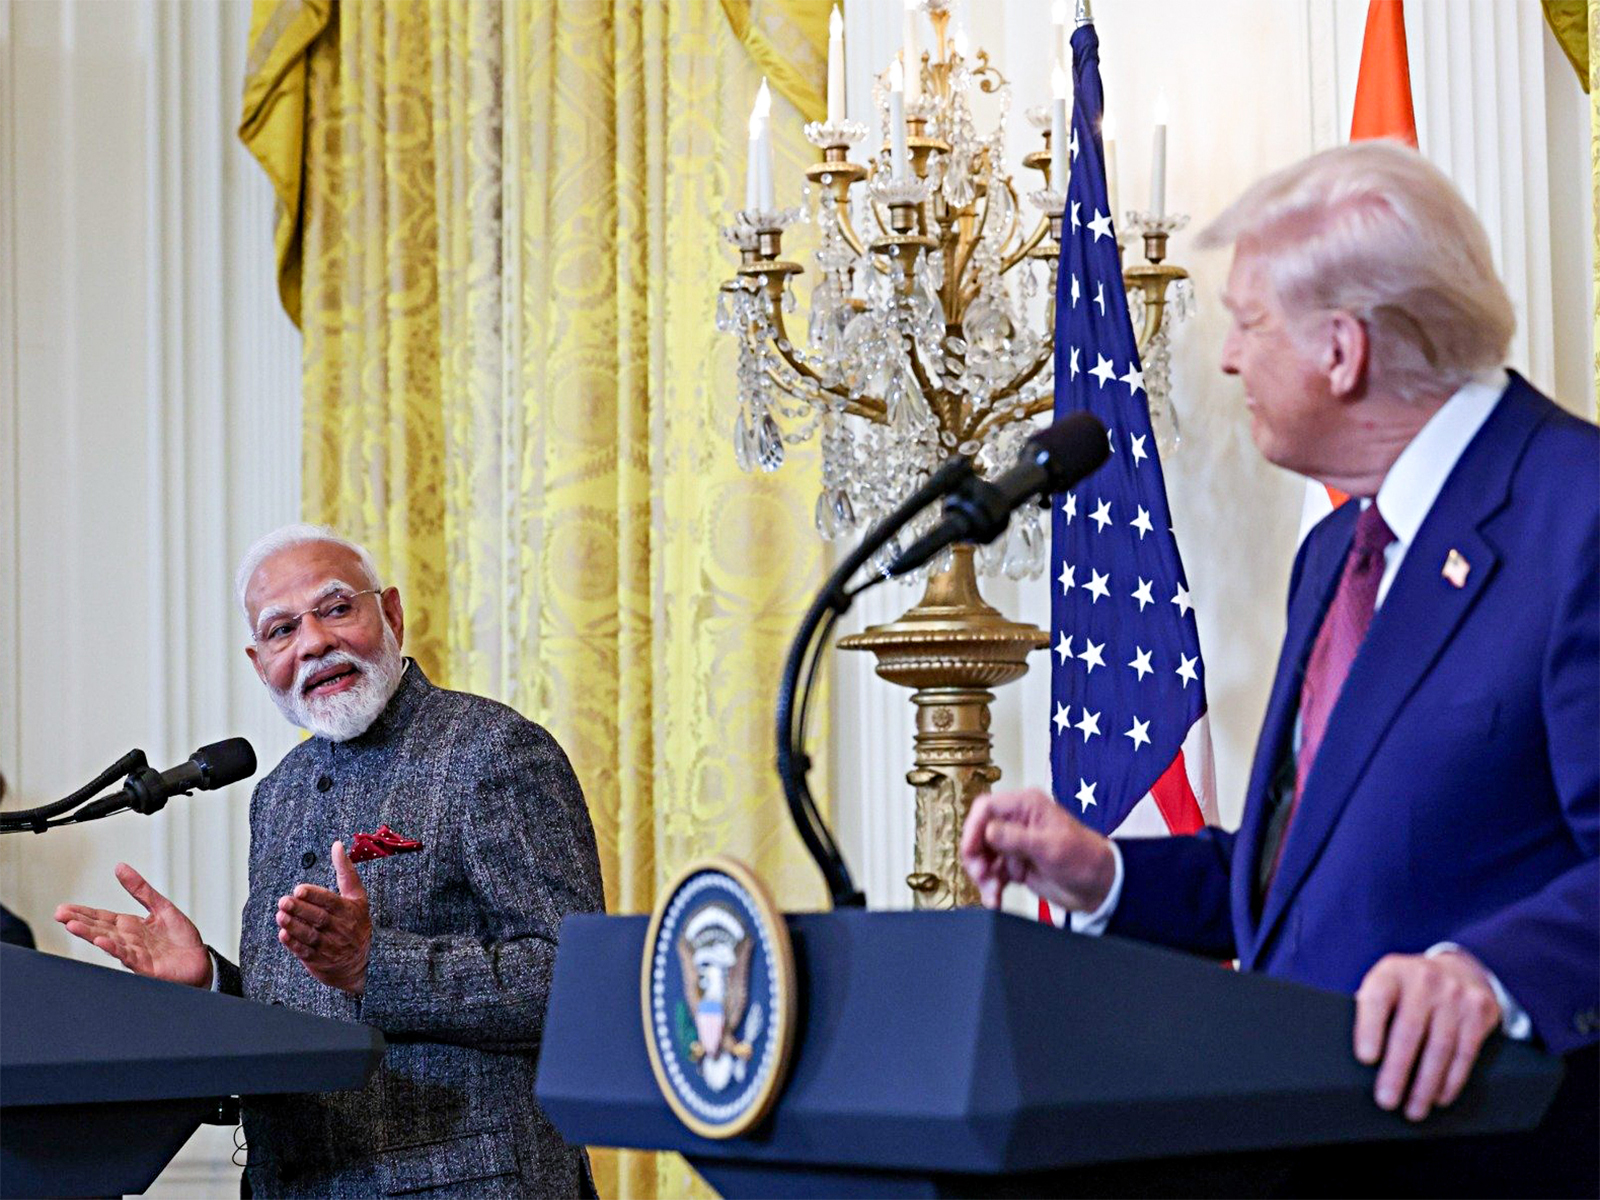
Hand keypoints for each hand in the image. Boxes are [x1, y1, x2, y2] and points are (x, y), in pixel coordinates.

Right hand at [54, 863, 211, 986]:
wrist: (199, 961)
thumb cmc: (180, 937)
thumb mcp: (161, 906)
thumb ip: (140, 889)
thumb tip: (120, 867)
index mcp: (130, 926)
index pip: (101, 918)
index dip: (83, 913)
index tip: (63, 908)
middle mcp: (128, 940)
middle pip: (100, 929)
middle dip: (79, 922)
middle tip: (59, 915)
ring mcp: (135, 954)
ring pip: (109, 942)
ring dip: (90, 934)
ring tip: (73, 926)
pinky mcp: (146, 966)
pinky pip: (128, 957)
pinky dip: (114, 949)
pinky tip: (101, 942)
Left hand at [276, 840, 370, 994]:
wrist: (363, 962)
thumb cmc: (356, 923)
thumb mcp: (357, 896)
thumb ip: (346, 871)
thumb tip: (337, 845)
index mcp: (349, 910)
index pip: (331, 901)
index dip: (315, 895)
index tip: (299, 889)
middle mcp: (341, 929)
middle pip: (319, 918)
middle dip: (300, 909)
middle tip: (283, 901)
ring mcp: (331, 946)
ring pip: (310, 936)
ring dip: (294, 926)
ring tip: (280, 916)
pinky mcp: (320, 960)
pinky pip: (305, 952)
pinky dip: (293, 944)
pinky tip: (283, 934)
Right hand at [960, 787, 1116, 911]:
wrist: (1099, 887)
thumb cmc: (1084, 858)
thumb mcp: (1050, 847)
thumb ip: (1016, 838)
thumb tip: (988, 831)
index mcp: (1026, 806)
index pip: (986, 808)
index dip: (973, 828)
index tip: (970, 850)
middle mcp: (1017, 822)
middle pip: (979, 833)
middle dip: (977, 856)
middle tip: (982, 875)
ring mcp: (1015, 844)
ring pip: (983, 856)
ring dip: (983, 875)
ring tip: (992, 892)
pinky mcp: (1015, 865)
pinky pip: (992, 874)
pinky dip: (990, 887)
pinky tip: (995, 899)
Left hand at [1354, 950, 1502, 1120]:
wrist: (1459, 971)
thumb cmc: (1407, 991)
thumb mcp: (1385, 986)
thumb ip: (1371, 1012)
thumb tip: (1360, 1061)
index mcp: (1391, 972)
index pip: (1376, 1000)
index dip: (1369, 1028)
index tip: (1365, 1059)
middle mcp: (1424, 979)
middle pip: (1408, 1031)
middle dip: (1397, 1070)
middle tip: (1386, 1101)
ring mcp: (1454, 994)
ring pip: (1440, 1047)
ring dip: (1425, 1085)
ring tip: (1412, 1111)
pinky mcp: (1479, 1010)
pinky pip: (1465, 1052)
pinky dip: (1451, 1080)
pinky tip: (1439, 1098)